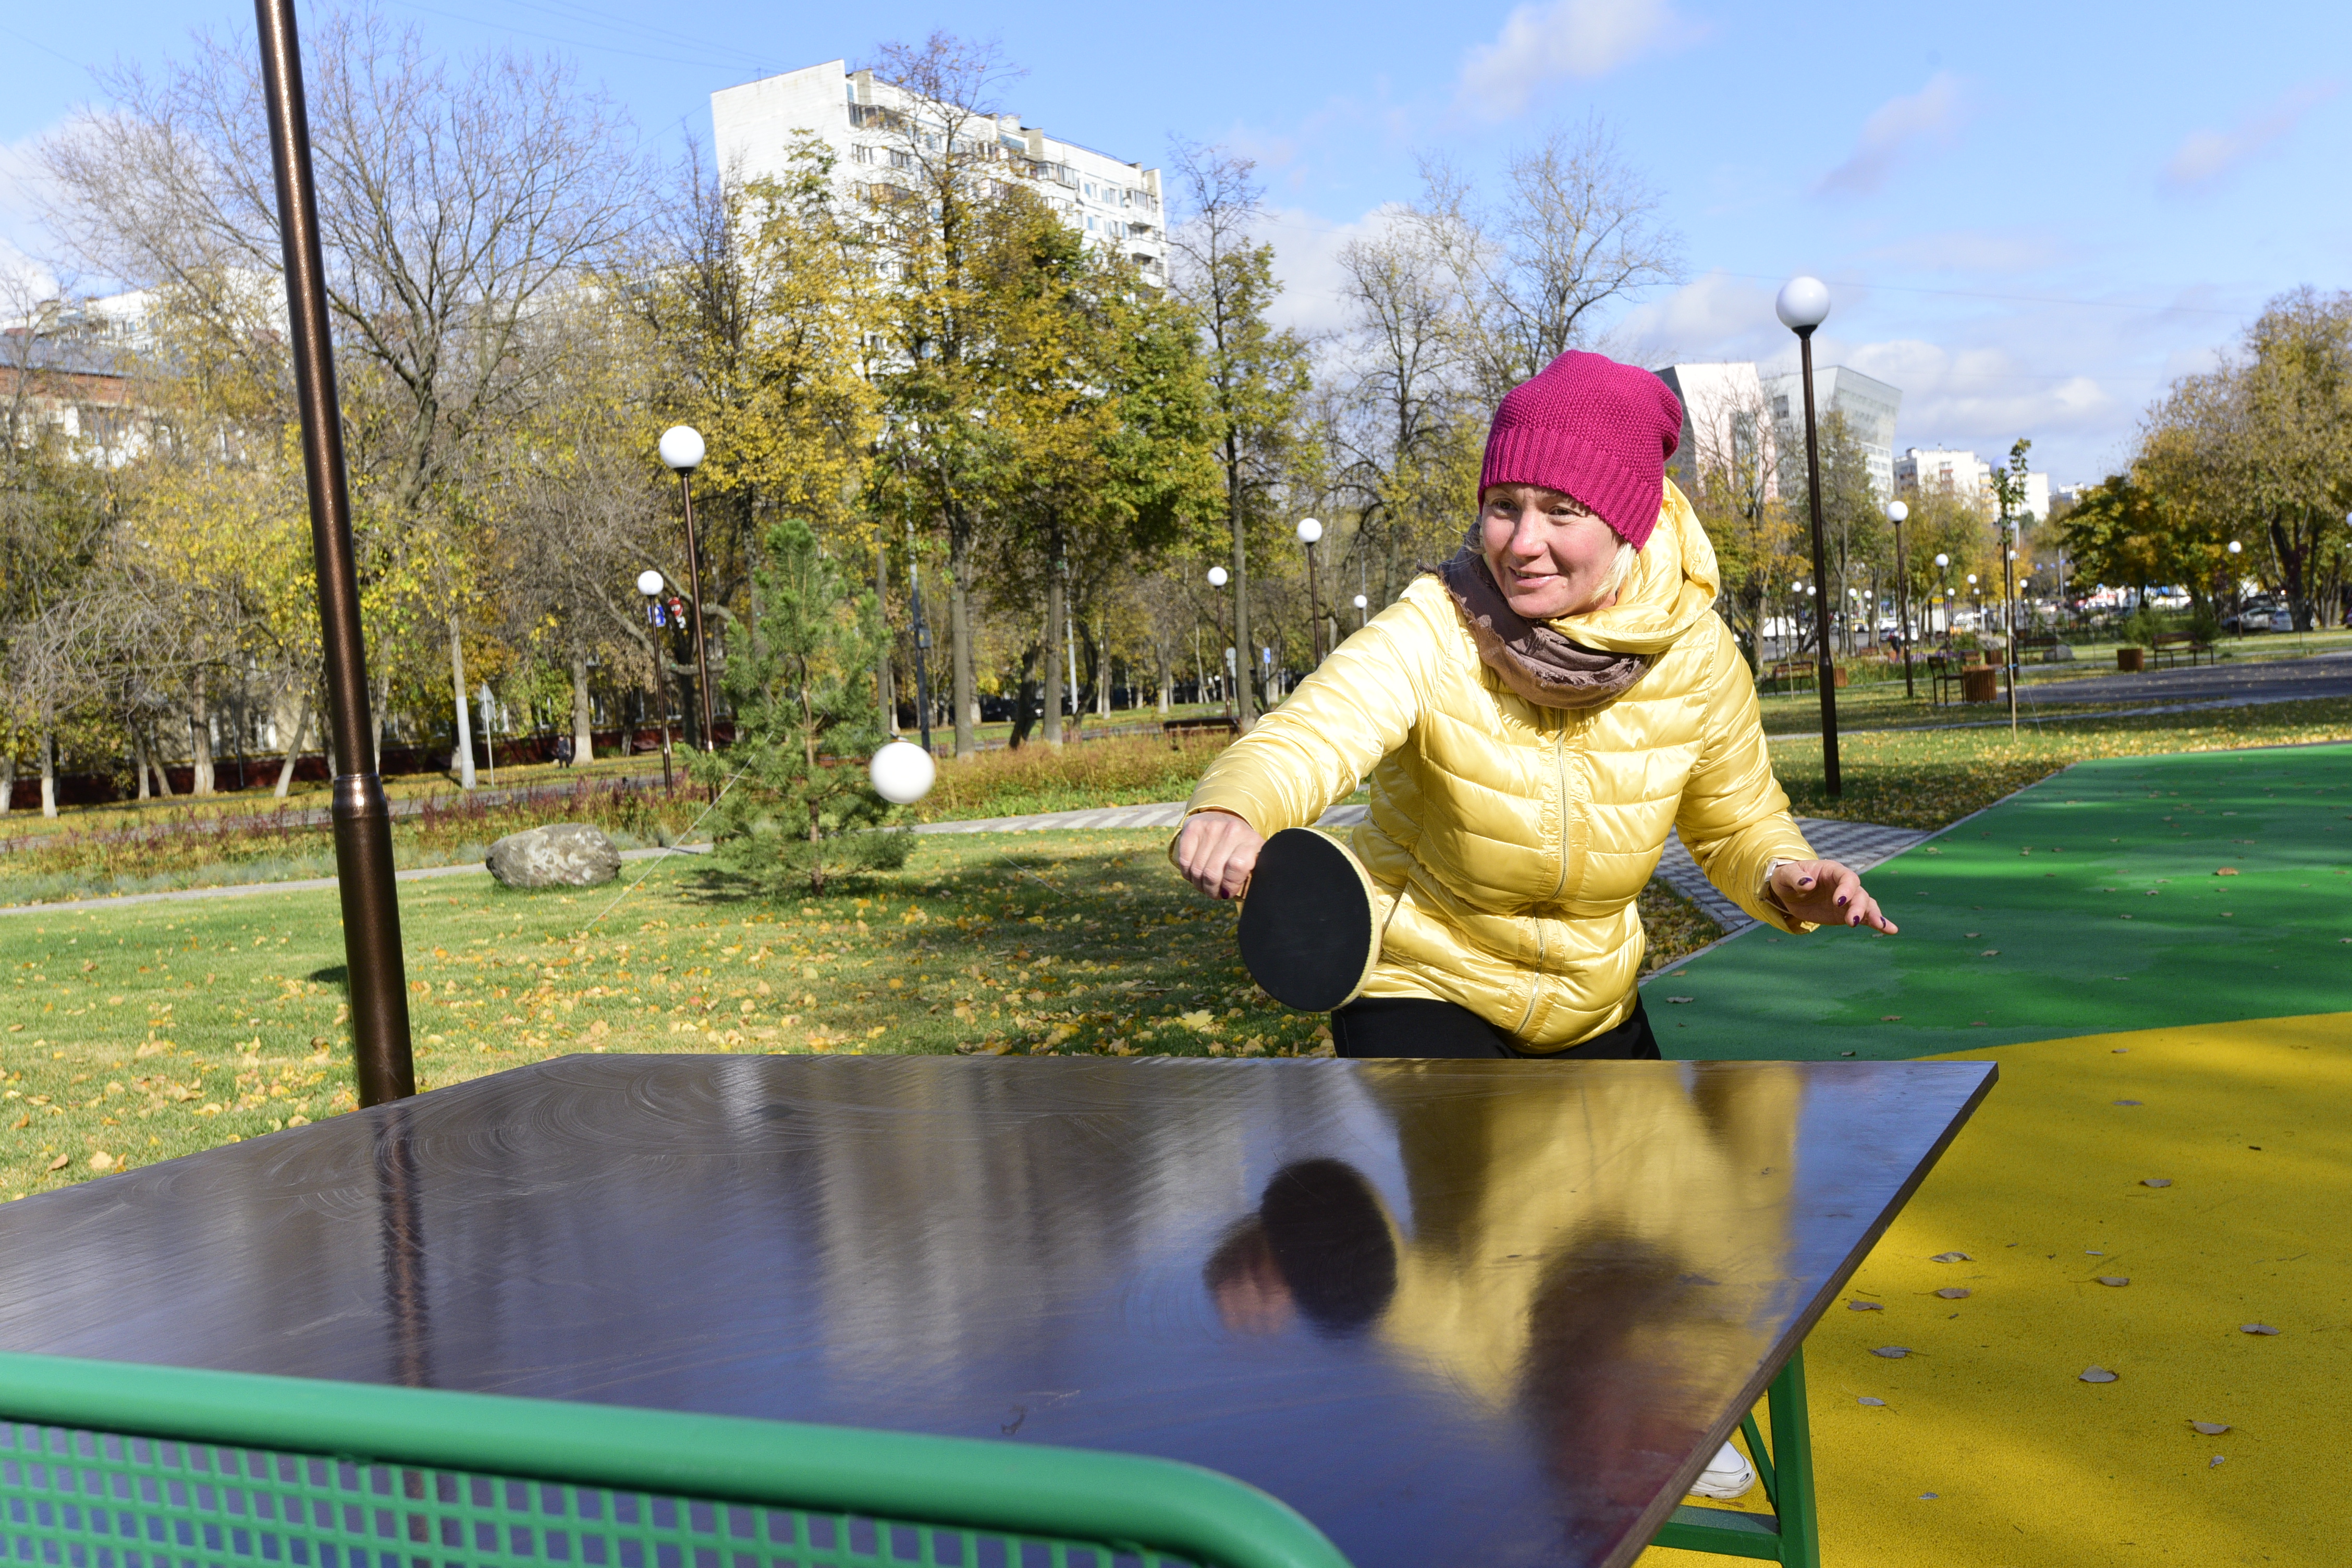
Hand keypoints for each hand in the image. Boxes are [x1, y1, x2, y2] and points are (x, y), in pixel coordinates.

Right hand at [1176, 809, 1262, 899]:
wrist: (1225, 820)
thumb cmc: (1240, 850)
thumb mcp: (1253, 863)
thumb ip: (1249, 880)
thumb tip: (1233, 895)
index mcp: (1252, 842)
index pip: (1238, 866)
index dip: (1229, 885)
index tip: (1228, 892)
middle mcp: (1232, 831)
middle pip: (1212, 873)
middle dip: (1211, 890)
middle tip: (1215, 893)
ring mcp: (1211, 827)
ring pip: (1196, 870)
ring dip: (1199, 884)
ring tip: (1206, 884)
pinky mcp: (1193, 827)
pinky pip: (1184, 862)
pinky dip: (1188, 874)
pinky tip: (1195, 873)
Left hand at [1770, 859, 1898, 933]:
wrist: (1789, 892)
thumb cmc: (1787, 879)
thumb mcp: (1785, 876)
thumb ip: (1795, 878)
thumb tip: (1807, 883)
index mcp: (1832, 871)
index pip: (1846, 877)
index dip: (1846, 889)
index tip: (1838, 902)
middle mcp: (1845, 884)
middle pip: (1859, 893)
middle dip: (1858, 907)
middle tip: (1851, 921)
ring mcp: (1849, 899)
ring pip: (1867, 905)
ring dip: (1873, 915)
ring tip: (1880, 926)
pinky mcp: (1848, 913)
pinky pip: (1866, 917)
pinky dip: (1879, 923)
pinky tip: (1891, 930)